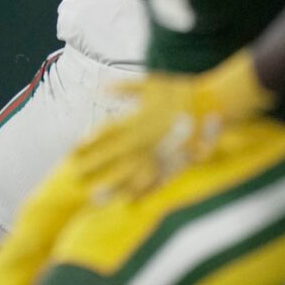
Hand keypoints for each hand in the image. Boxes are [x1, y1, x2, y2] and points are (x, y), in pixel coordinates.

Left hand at [72, 52, 273, 200]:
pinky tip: (128, 201)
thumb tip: (103, 88)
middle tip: (75, 180)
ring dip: (113, 187)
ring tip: (96, 199)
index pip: (106, 133)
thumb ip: (125, 87)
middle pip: (114, 157)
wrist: (213, 103)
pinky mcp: (174, 163)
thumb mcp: (151, 83)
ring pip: (132, 174)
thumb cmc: (181, 92)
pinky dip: (141, 191)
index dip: (88, 143)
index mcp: (137, 119)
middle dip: (94, 168)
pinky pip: (155, 180)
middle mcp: (145, 139)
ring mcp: (160, 153)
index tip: (72, 152)